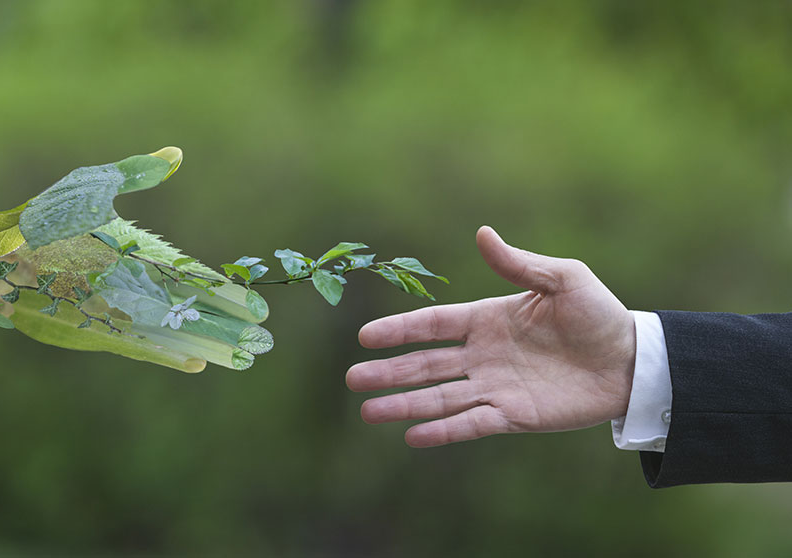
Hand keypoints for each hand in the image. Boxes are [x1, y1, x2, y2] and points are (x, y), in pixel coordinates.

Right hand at [346, 226, 636, 446]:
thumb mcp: (562, 279)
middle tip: (353, 379)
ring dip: (404, 405)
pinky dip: (443, 430)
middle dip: (389, 372)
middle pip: (425, 364)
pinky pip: (471, 423)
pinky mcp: (513, 416)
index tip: (365, 336)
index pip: (433, 325)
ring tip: (368, 413)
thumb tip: (481, 233)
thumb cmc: (598, 314)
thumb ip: (519, 264)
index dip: (399, 330)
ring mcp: (495, 387)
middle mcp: (483, 355)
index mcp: (488, 319)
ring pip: (439, 397)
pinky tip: (412, 436)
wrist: (632, 360)